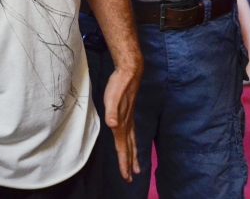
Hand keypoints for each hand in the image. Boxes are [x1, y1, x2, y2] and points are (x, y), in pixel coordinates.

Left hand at [103, 63, 141, 181]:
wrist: (130, 71)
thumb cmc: (119, 85)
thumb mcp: (112, 98)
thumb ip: (112, 112)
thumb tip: (113, 124)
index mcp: (122, 123)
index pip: (123, 147)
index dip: (124, 162)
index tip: (127, 177)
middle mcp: (127, 123)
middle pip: (129, 148)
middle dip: (130, 163)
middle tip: (131, 178)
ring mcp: (129, 119)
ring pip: (132, 141)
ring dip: (133, 155)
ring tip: (137, 167)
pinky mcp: (129, 113)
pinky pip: (131, 134)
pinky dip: (132, 143)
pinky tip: (131, 142)